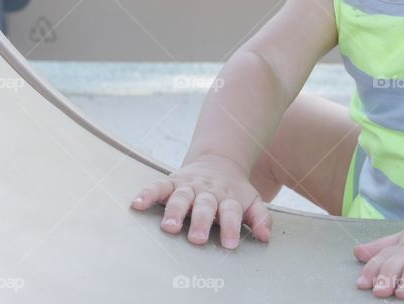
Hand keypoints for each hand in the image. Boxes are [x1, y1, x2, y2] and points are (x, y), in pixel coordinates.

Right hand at [130, 153, 271, 248]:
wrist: (220, 160)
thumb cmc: (234, 190)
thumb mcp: (251, 200)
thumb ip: (260, 218)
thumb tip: (265, 237)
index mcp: (228, 197)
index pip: (231, 212)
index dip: (230, 227)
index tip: (229, 244)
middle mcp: (208, 191)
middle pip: (205, 205)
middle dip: (200, 221)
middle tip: (197, 238)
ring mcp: (189, 186)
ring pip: (181, 197)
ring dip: (175, 211)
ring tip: (169, 226)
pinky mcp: (172, 181)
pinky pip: (158, 187)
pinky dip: (147, 194)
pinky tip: (137, 204)